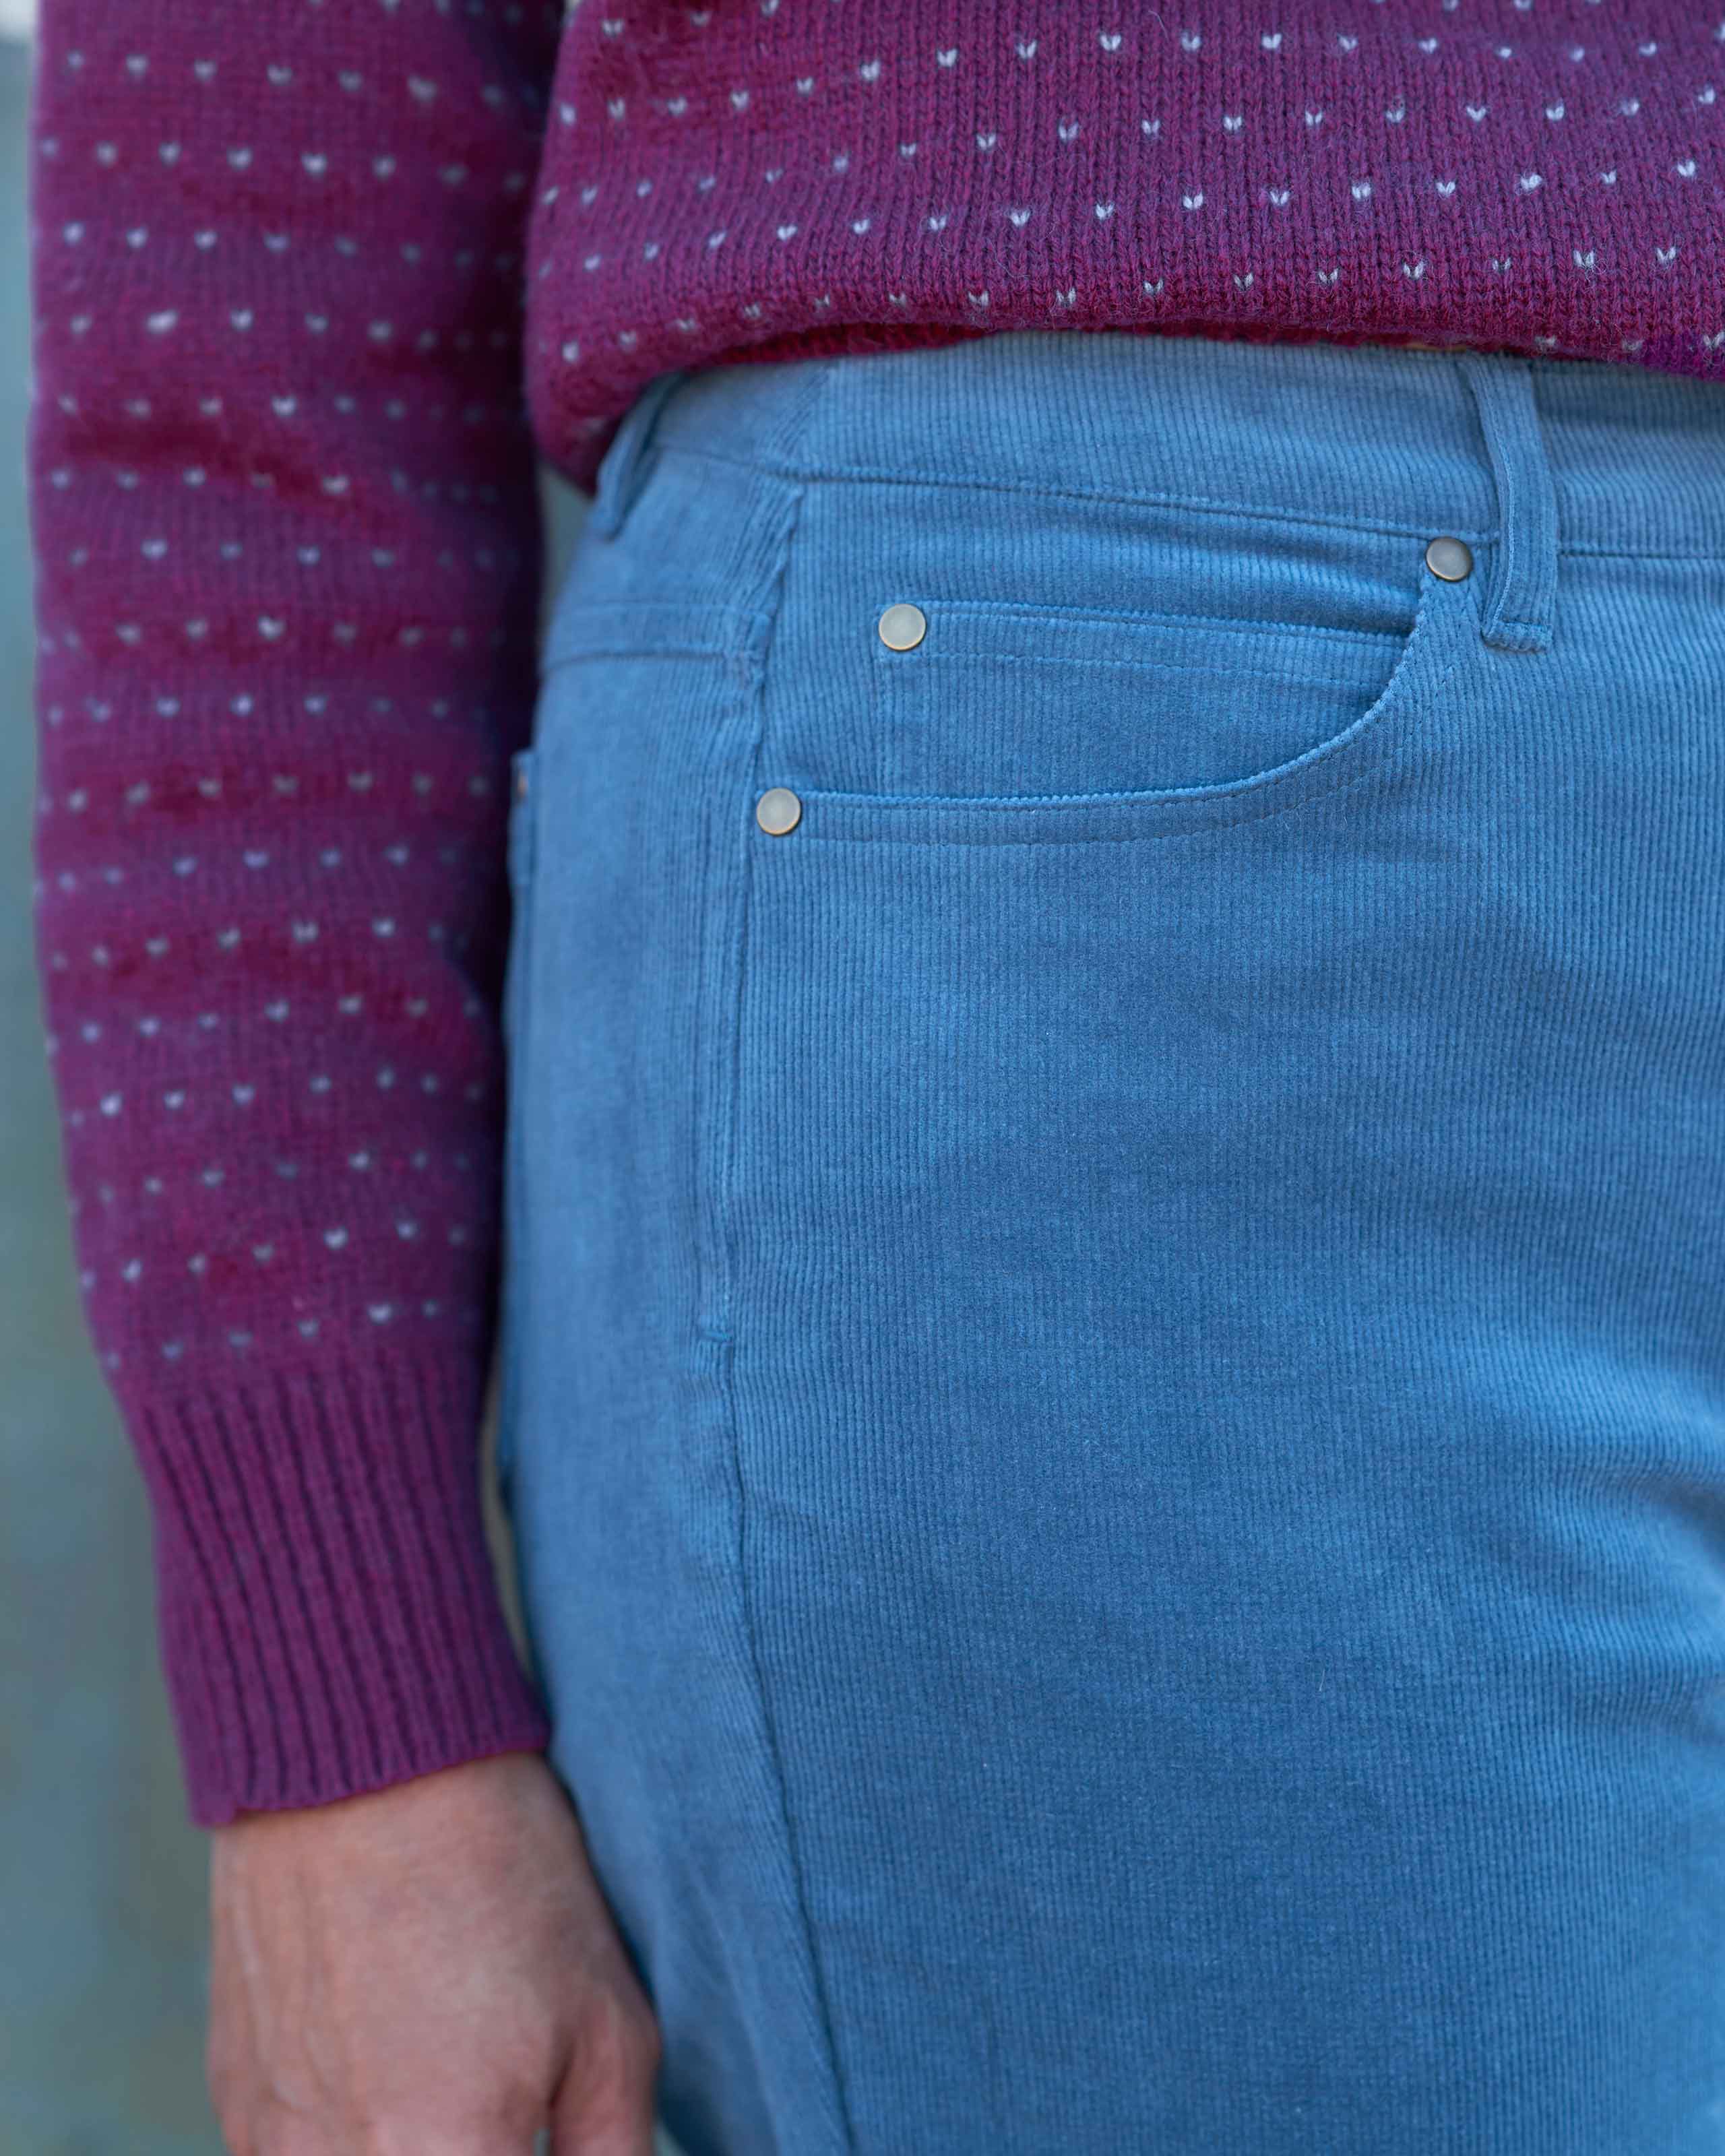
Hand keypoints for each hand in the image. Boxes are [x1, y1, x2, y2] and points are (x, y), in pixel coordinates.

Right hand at [206, 1750, 660, 2153]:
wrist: (364, 1765)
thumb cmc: (504, 1881)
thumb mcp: (609, 2025)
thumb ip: (610, 2153)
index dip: (534, 2154)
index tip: (548, 2132)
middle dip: (479, 2146)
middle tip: (512, 2107)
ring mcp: (270, 2142)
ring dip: (419, 2141)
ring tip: (455, 2071)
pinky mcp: (235, 2098)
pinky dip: (358, 2135)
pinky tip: (398, 2057)